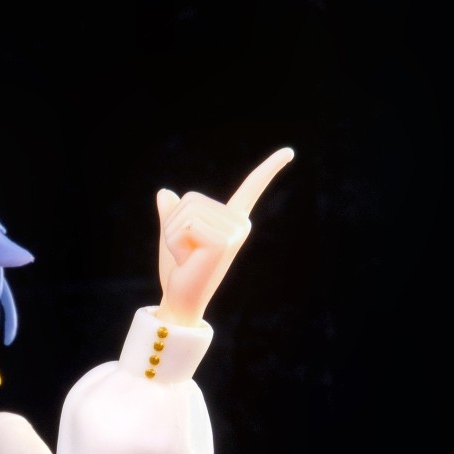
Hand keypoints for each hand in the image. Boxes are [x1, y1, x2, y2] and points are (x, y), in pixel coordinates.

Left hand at [156, 147, 292, 326]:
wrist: (181, 301)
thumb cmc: (180, 271)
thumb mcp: (174, 235)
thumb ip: (172, 213)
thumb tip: (164, 192)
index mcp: (232, 220)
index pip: (252, 188)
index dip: (269, 169)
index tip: (289, 152)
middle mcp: (239, 223)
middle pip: (190, 199)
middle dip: (174, 224)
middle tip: (185, 252)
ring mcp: (234, 232)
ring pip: (185, 211)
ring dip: (173, 235)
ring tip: (186, 256)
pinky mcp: (224, 241)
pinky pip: (186, 225)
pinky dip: (175, 242)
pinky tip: (186, 260)